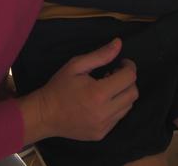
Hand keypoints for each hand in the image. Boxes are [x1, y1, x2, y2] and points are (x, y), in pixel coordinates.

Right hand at [18, 38, 137, 142]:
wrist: (44, 115)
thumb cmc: (59, 87)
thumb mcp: (76, 65)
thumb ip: (100, 55)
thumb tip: (119, 43)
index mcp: (98, 93)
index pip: (129, 78)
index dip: (128, 66)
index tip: (121, 63)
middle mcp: (104, 112)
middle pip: (133, 93)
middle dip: (128, 80)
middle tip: (114, 74)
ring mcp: (103, 126)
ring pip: (128, 107)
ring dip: (122, 94)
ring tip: (107, 88)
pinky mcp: (101, 134)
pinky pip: (118, 118)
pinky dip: (115, 107)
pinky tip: (101, 102)